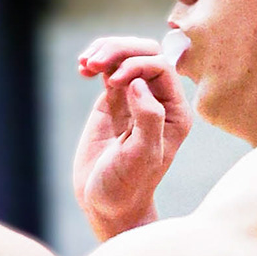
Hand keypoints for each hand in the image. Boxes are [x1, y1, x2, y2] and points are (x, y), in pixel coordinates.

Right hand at [72, 34, 192, 241]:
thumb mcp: (142, 157)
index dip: (138, 65)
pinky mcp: (113, 102)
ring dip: (106, 52)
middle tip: (94, 62)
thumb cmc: (128, 186)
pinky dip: (96, 63)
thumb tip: (137, 83)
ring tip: (85, 62)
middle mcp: (158, 99)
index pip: (161, 68)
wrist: (106, 205)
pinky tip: (82, 68)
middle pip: (145, 53)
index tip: (115, 83)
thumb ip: (148, 118)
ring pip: (126, 57)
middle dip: (120, 51)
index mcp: (174, 110)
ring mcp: (134, 98)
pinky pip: (109, 71)